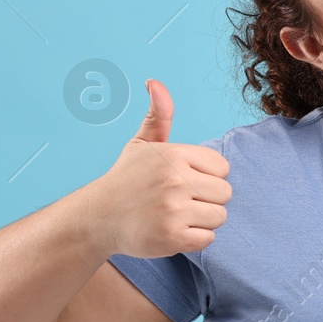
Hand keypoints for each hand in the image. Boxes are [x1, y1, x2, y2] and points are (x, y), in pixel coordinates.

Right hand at [83, 78, 231, 257]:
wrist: (97, 218)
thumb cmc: (127, 179)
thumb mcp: (142, 144)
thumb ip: (159, 115)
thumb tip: (155, 82)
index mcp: (174, 155)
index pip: (222, 167)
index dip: (207, 175)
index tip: (183, 179)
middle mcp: (174, 180)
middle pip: (225, 193)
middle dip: (207, 198)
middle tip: (178, 200)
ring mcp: (173, 210)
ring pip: (219, 216)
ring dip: (201, 219)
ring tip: (175, 214)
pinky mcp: (172, 237)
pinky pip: (208, 239)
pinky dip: (193, 238)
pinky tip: (172, 230)